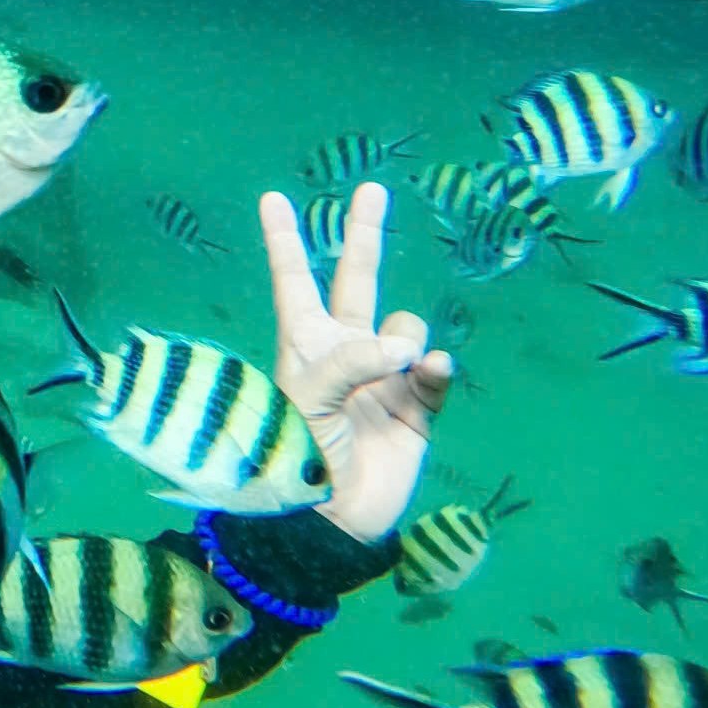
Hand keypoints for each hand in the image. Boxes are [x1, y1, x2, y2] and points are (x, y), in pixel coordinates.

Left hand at [258, 181, 452, 541]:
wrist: (333, 518)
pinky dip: (433, 369)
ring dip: (403, 338)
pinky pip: (434, 371)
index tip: (273, 197)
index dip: (285, 241)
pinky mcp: (417, 406)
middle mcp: (343, 351)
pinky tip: (428, 374)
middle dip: (365, 234)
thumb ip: (353, 362)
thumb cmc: (300, 454)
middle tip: (371, 189)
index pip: (293, 280)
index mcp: (303, 344)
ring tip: (391, 372)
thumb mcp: (309, 398)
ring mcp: (383, 376)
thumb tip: (410, 345)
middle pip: (357, 279)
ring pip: (406, 326)